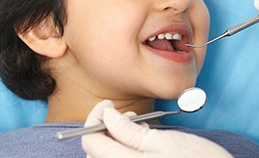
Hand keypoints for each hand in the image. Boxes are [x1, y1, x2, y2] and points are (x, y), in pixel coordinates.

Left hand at [82, 100, 231, 157]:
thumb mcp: (167, 141)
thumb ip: (130, 132)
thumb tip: (106, 116)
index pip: (91, 142)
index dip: (95, 118)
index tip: (108, 105)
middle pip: (97, 153)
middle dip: (106, 129)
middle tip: (127, 115)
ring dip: (117, 141)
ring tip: (141, 130)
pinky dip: (127, 154)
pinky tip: (146, 145)